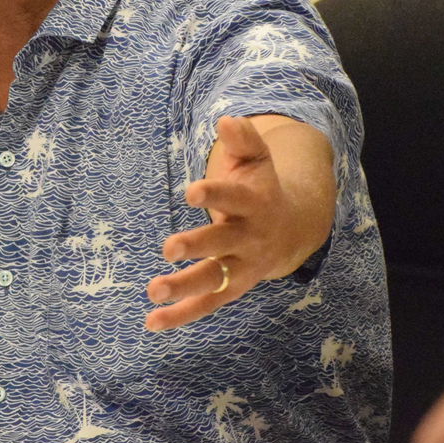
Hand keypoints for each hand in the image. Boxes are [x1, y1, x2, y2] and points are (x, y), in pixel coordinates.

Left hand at [145, 115, 332, 330]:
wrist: (291, 230)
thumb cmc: (261, 188)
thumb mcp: (257, 160)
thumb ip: (244, 140)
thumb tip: (228, 120)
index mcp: (255, 204)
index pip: (234, 198)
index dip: (214, 194)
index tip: (190, 192)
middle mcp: (249, 238)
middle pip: (222, 243)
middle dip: (197, 245)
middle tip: (168, 248)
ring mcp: (242, 266)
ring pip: (214, 280)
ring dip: (184, 287)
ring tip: (153, 289)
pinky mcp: (232, 288)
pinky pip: (206, 305)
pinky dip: (180, 315)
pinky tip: (152, 322)